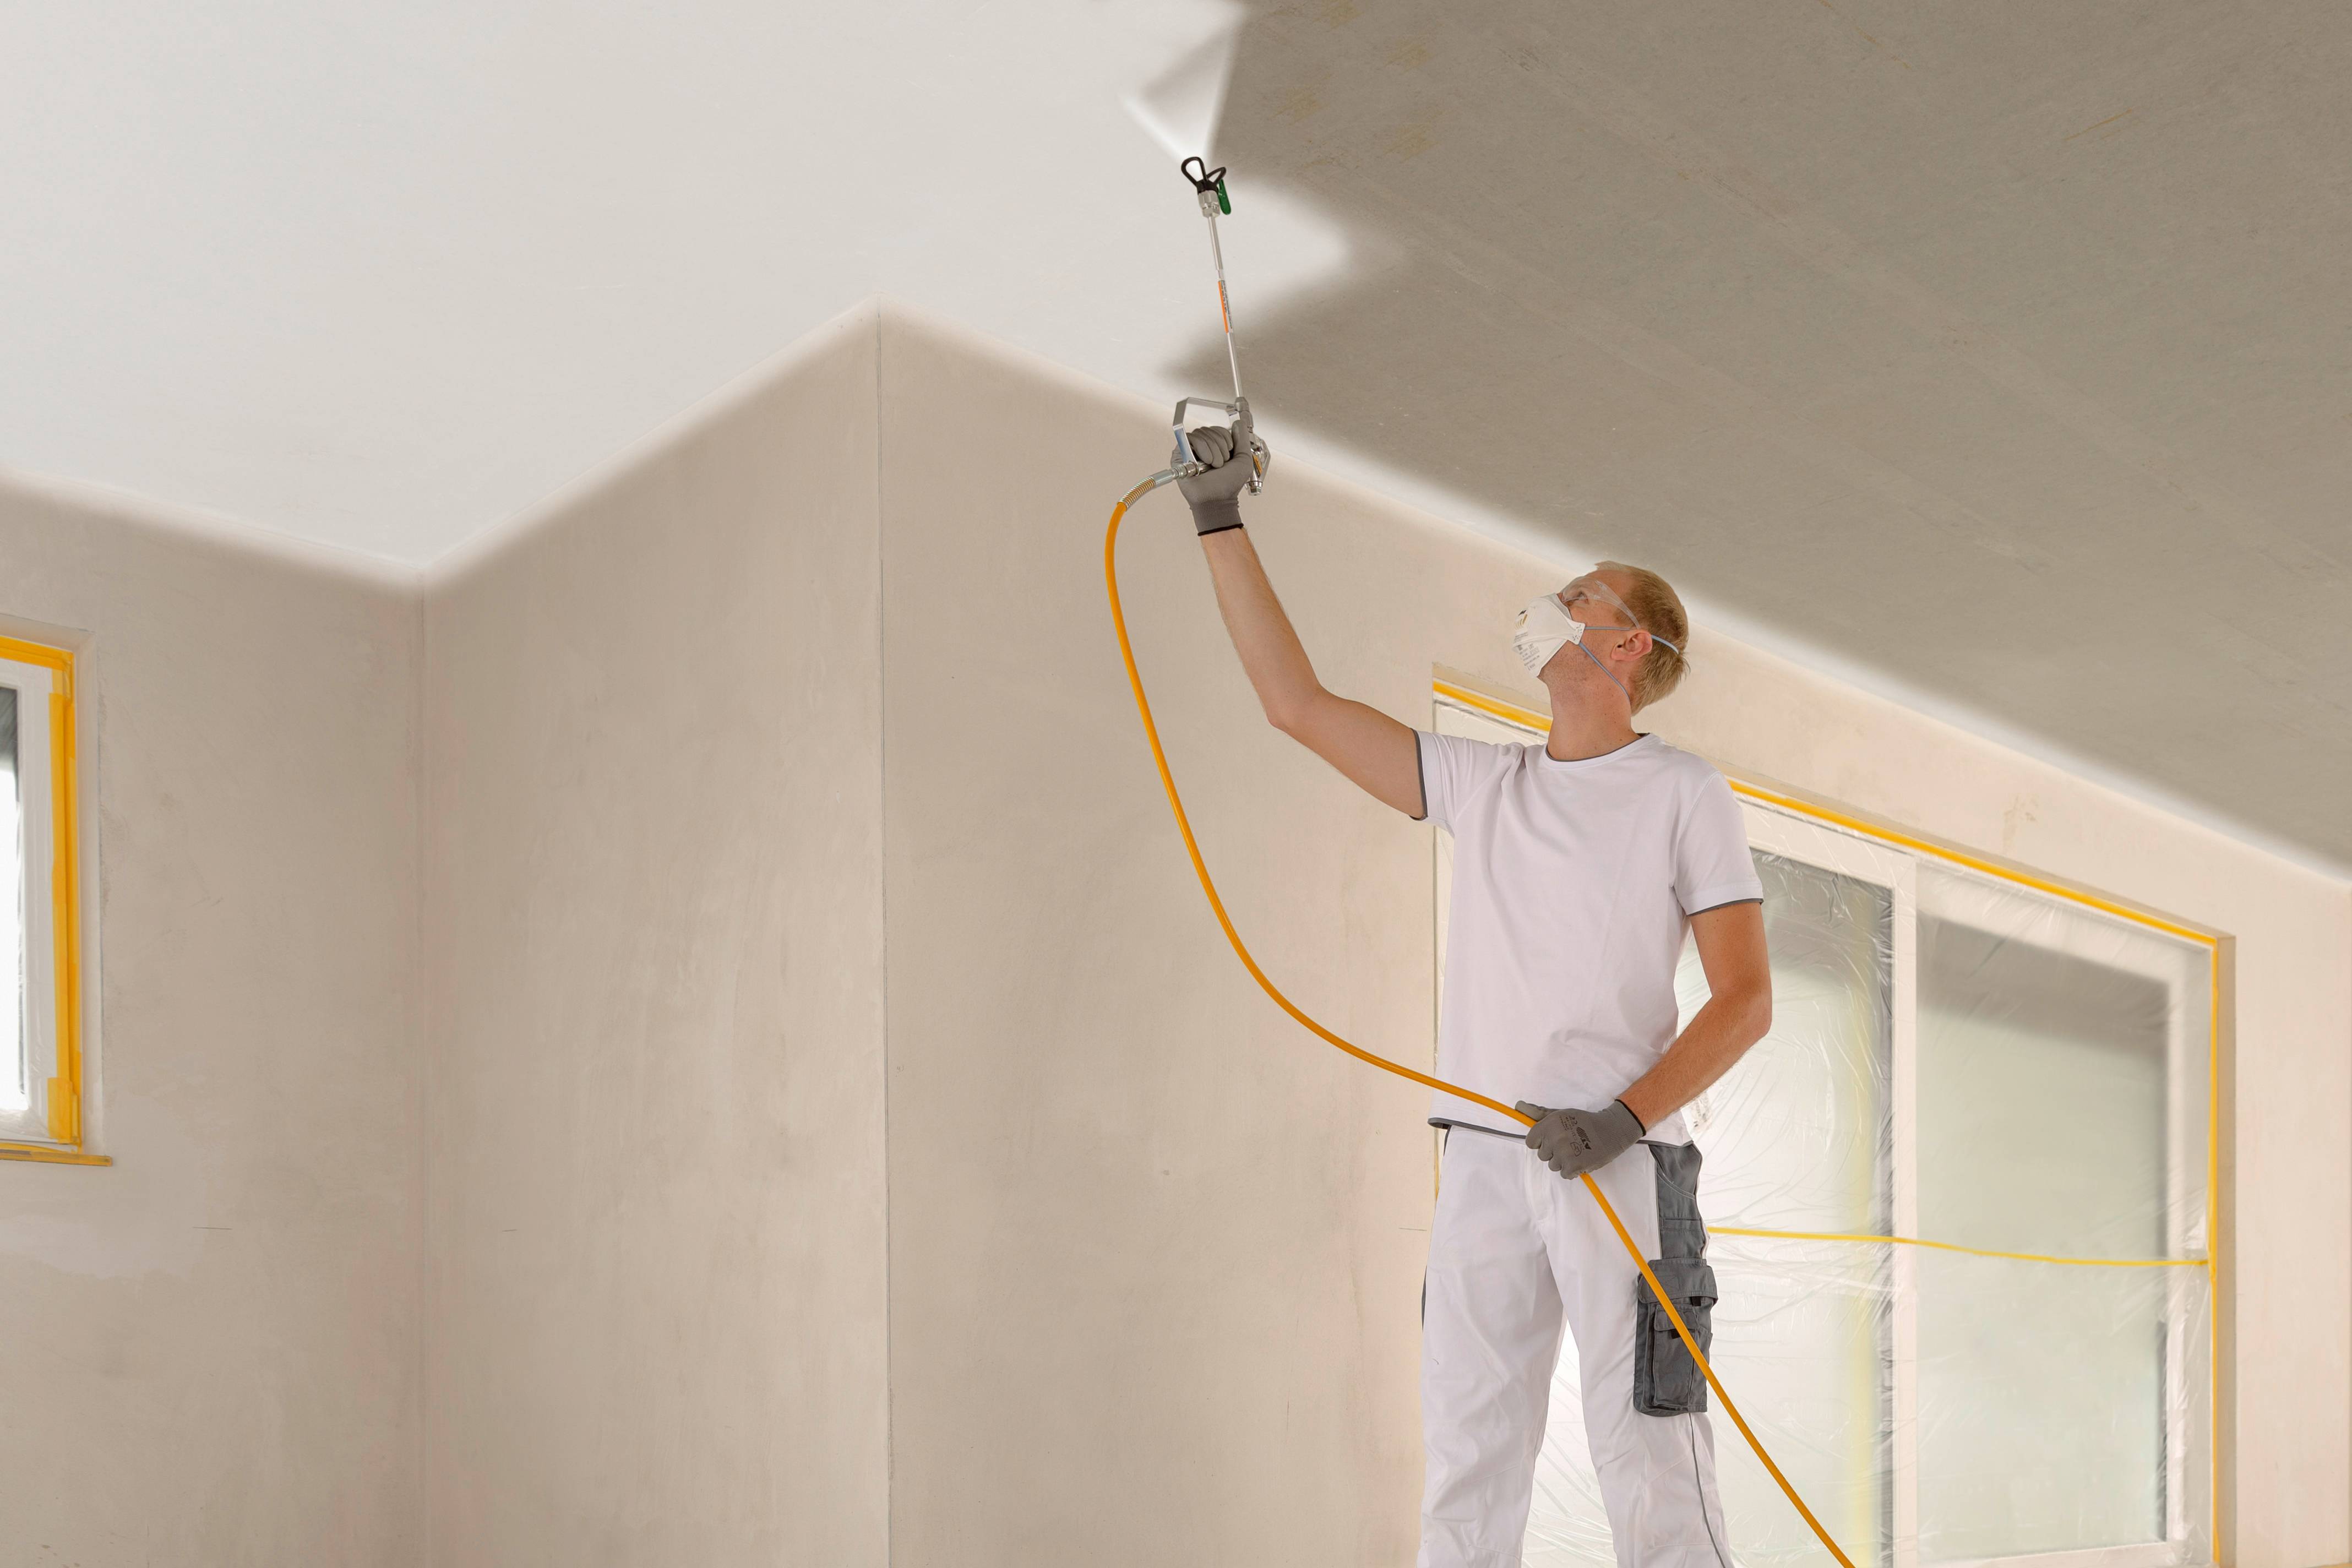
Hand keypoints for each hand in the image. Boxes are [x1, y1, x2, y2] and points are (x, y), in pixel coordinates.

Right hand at [1174, 407, 1261, 535]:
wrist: (1217, 498)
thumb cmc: (1228, 484)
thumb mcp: (1243, 460)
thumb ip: (1243, 440)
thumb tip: (1239, 423)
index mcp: (1216, 447)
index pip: (1220, 430)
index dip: (1227, 438)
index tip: (1229, 454)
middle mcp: (1203, 447)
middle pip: (1211, 430)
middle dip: (1220, 447)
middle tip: (1221, 463)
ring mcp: (1191, 450)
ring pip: (1202, 433)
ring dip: (1213, 451)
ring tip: (1213, 465)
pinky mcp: (1180, 454)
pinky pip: (1191, 438)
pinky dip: (1202, 449)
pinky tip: (1205, 462)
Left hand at [1514, 1099, 1644, 1181]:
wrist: (1612, 1130)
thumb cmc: (1584, 1121)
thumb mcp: (1561, 1114)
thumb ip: (1539, 1113)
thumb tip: (1518, 1106)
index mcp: (1549, 1124)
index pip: (1531, 1142)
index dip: (1541, 1143)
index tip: (1552, 1140)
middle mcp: (1554, 1138)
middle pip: (1542, 1155)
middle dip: (1554, 1152)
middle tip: (1569, 1144)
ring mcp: (1564, 1153)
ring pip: (1553, 1166)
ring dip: (1563, 1162)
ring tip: (1577, 1150)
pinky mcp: (1574, 1166)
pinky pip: (1564, 1174)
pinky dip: (1573, 1170)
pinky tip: (1582, 1159)